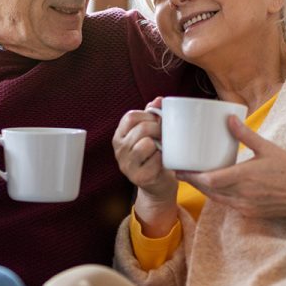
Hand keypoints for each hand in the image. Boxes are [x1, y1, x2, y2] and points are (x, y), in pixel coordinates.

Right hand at [113, 98, 178, 235]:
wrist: (158, 186)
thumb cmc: (155, 156)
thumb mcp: (150, 134)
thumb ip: (152, 116)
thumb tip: (158, 99)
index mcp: (119, 136)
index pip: (131, 116)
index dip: (148, 116)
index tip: (157, 122)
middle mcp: (119, 150)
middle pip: (141, 128)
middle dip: (158, 129)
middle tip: (165, 136)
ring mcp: (127, 165)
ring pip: (146, 144)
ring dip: (160, 145)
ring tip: (163, 149)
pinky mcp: (138, 177)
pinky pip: (155, 160)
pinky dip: (163, 159)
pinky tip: (163, 162)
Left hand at [177, 116, 285, 218]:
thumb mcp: (268, 148)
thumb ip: (245, 135)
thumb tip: (228, 118)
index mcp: (245, 177)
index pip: (210, 180)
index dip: (192, 176)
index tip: (180, 168)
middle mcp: (242, 195)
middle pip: (208, 191)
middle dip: (192, 181)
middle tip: (180, 171)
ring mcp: (245, 206)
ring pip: (216, 199)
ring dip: (203, 189)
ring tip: (192, 177)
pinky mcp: (250, 213)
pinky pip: (227, 204)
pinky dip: (217, 196)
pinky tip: (214, 187)